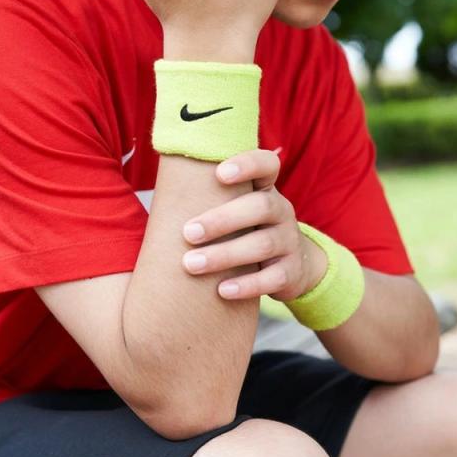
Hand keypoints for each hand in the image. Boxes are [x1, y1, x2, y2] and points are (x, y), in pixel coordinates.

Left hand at [180, 149, 313, 300]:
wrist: (293, 265)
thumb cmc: (247, 230)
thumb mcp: (238, 209)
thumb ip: (213, 198)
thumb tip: (163, 194)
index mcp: (265, 189)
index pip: (266, 165)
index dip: (247, 165)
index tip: (219, 174)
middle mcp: (281, 211)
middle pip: (260, 207)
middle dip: (221, 220)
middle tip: (188, 233)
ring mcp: (289, 241)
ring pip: (262, 245)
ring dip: (224, 255)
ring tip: (191, 264)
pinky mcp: (291, 272)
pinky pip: (273, 278)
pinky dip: (247, 285)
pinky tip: (222, 291)